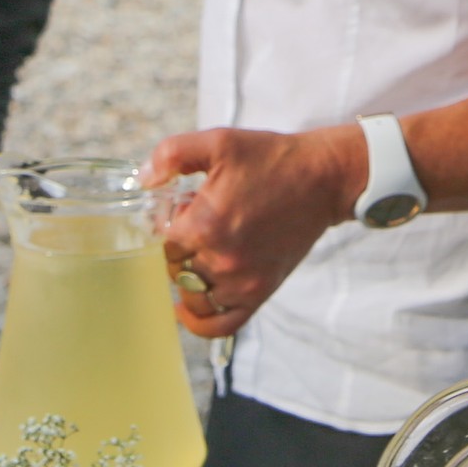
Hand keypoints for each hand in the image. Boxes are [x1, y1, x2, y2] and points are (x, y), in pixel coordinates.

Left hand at [142, 126, 365, 339]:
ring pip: (193, 297)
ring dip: (190, 278)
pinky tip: (189, 307)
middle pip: (175, 270)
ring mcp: (242, 281)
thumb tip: (144, 179)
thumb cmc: (272, 159)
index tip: (179, 213)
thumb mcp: (219, 142)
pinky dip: (201, 322)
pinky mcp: (261, 291)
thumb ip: (172, 154)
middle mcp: (222, 260)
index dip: (165, 228)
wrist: (322, 178)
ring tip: (202, 254)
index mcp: (206, 224)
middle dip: (179, 249)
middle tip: (197, 226)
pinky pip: (221, 325)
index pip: (161, 244)